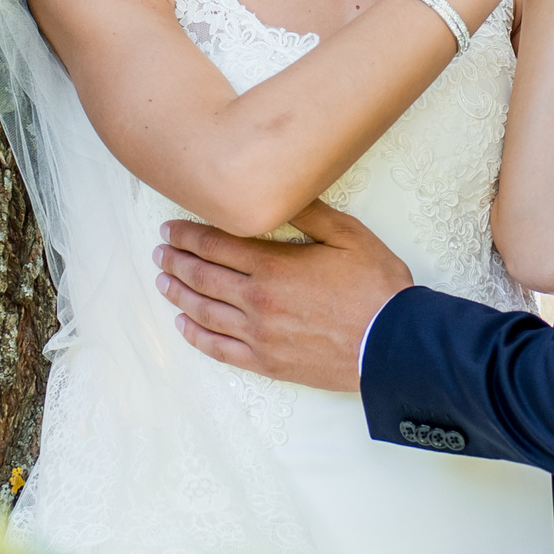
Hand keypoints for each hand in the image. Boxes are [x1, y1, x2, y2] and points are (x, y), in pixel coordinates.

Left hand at [155, 202, 412, 393]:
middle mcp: (257, 299)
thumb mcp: (348, 234)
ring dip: (179, 294)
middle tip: (160, 252)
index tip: (170, 228)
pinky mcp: (266, 362)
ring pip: (203, 312)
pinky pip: (219, 349)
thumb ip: (309, 211)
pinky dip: (196, 336)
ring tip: (164, 282)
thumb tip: (280, 190)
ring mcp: (258, 334)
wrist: (393, 344)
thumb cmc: (375, 287)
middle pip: (202, 276)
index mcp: (273, 264)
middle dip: (176, 261)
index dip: (187, 234)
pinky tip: (184, 326)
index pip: (215, 244)